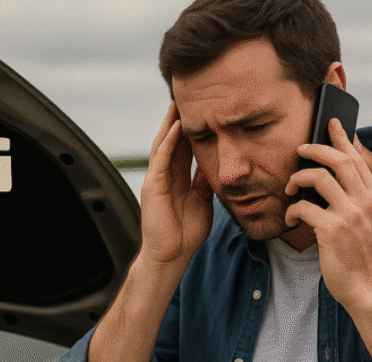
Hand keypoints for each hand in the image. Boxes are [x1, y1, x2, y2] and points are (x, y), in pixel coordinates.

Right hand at [139, 102, 213, 269]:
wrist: (172, 255)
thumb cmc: (186, 234)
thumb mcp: (203, 200)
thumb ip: (206, 181)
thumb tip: (218, 163)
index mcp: (178, 179)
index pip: (185, 148)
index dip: (193, 130)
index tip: (204, 111)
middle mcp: (165, 175)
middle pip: (173, 141)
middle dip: (180, 119)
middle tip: (189, 97)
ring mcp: (157, 179)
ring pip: (164, 144)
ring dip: (171, 122)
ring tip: (179, 102)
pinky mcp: (153, 185)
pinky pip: (161, 158)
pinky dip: (168, 140)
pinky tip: (177, 125)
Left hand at [284, 118, 371, 309]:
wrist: (368, 287)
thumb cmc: (362, 256)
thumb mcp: (368, 222)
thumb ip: (356, 199)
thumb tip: (334, 179)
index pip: (357, 159)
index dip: (342, 138)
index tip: (331, 123)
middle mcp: (365, 201)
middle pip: (338, 160)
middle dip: (315, 149)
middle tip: (299, 150)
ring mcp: (349, 214)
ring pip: (319, 178)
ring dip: (298, 179)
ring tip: (290, 188)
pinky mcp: (332, 230)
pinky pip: (304, 207)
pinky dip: (293, 210)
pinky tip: (292, 219)